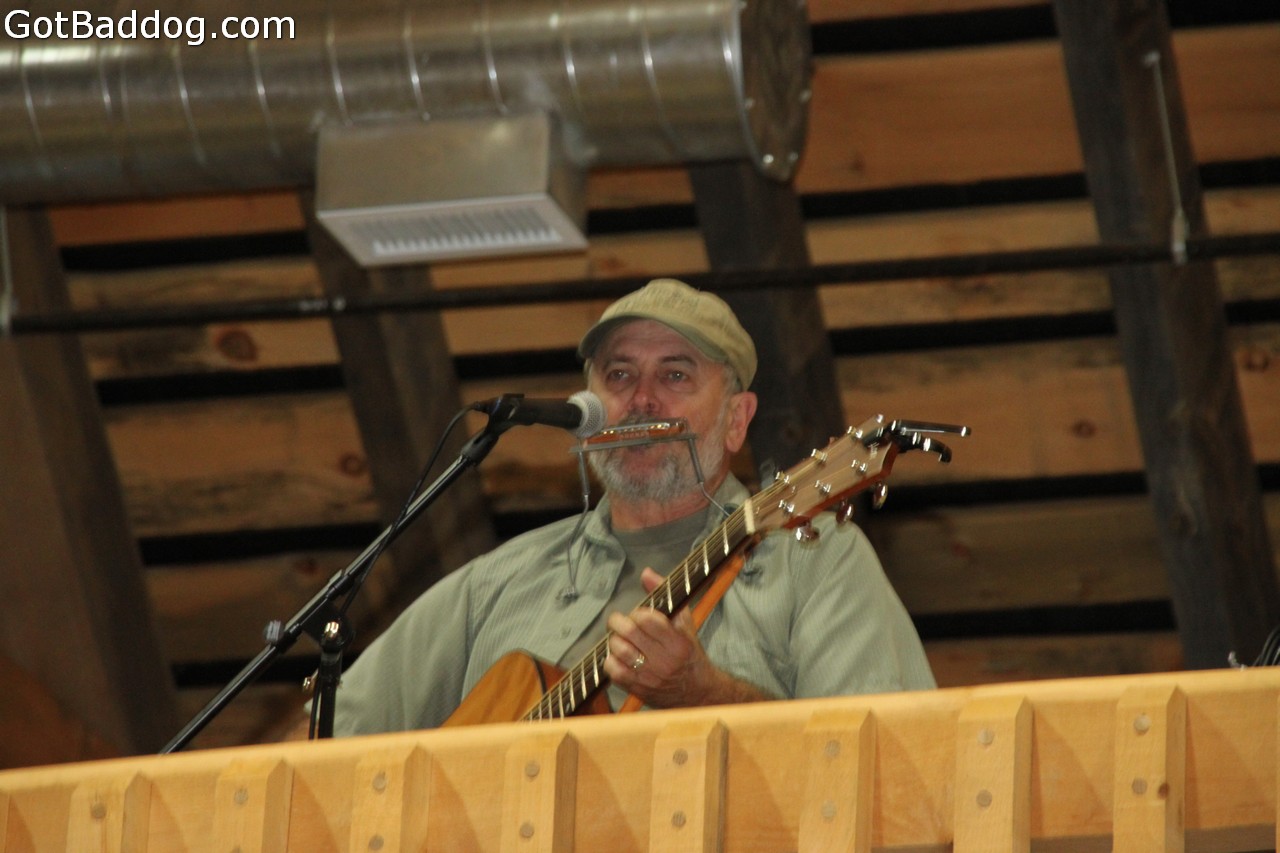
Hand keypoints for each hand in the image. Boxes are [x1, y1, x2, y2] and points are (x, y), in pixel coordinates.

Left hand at [603, 567, 771, 708]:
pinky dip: (611, 661)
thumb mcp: (683, 622)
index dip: (637, 613)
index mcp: (677, 641)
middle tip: (619, 622)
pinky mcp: (639, 689)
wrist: (697, 691)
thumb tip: (646, 573)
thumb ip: (664, 595)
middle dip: (617, 623)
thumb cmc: (688, 652)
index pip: (647, 619)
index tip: (637, 614)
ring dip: (614, 641)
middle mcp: (664, 659)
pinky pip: (614, 671)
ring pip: (619, 650)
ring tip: (620, 639)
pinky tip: (619, 657)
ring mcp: (651, 676)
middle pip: (628, 633)